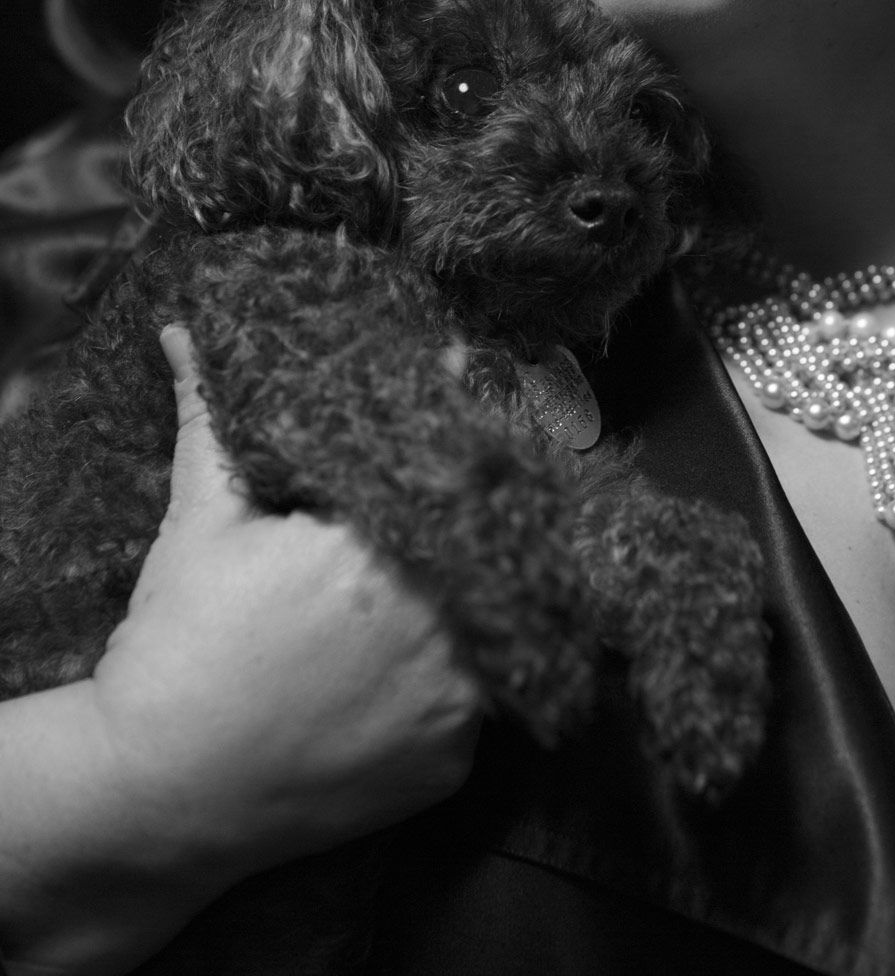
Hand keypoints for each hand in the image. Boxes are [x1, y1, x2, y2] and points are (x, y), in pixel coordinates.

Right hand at [90, 323, 483, 876]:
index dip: (466, 429)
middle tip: (483, 472)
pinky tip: (436, 647)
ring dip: (489, 587)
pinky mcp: (454, 764)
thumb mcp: (201, 520)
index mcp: (386, 547)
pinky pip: (484, 699)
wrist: (160, 794)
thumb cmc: (180, 645)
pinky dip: (464, 672)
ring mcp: (456, 703)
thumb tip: (183, 331)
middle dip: (487, 506)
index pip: (457, 466)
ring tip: (469, 555)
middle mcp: (441, 623)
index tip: (472, 391)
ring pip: (504, 619)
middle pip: (495, 540)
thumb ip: (212, 417)